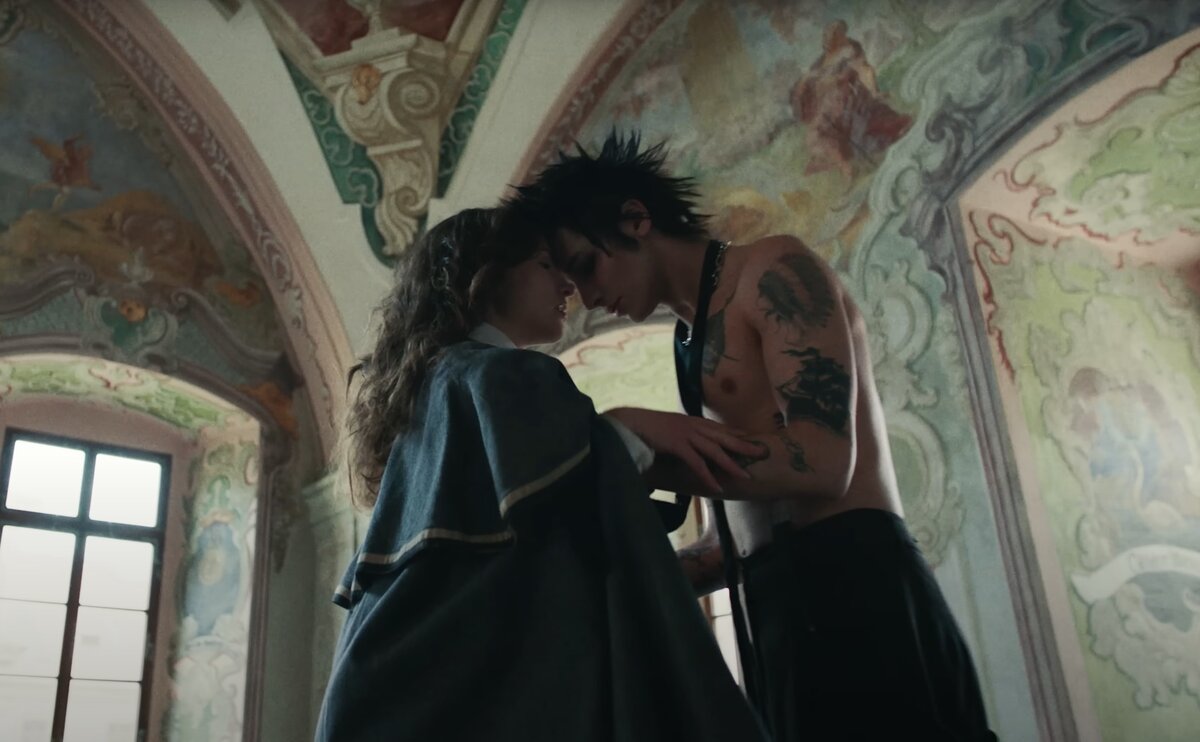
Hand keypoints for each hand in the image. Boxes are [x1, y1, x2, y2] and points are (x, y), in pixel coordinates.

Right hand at [605, 407, 760, 493]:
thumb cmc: (645, 427)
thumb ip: (680, 436)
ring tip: (746, 477)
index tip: (753, 440)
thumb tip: (686, 447)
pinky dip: (707, 476)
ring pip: (715, 450)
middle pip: (724, 437)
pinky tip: (716, 487)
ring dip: (732, 465)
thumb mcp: (668, 430)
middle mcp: (692, 425)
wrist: (627, 422)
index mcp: (691, 421)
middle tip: (764, 452)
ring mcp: (685, 434)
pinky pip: (696, 462)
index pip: (720, 429)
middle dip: (745, 446)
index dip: (737, 435)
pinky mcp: (676, 444)